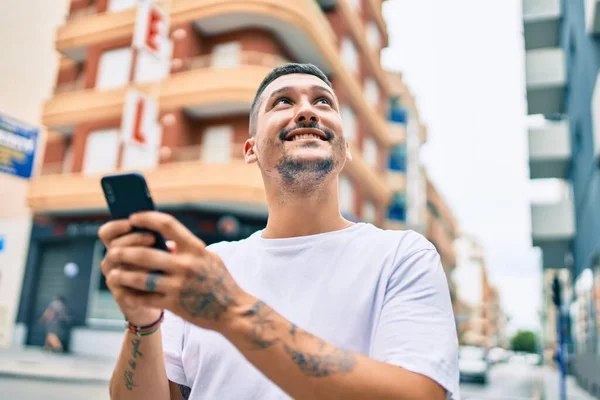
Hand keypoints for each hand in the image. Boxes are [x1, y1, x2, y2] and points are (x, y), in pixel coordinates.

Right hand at [98, 219, 162, 325]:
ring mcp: (114, 277)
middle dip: (134, 239)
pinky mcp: (120, 294)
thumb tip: (163, 230)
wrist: (161, 299)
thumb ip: (158, 239)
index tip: (131, 222)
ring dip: (136, 258)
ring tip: (156, 257)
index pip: (106, 233)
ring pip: (116, 263)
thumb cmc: (162, 269)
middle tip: (153, 237)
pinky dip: (138, 278)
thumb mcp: (162, 251)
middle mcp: (112, 261)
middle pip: (114, 245)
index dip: (116, 226)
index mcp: (119, 246)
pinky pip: (123, 284)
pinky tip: (153, 276)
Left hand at [103, 211, 251, 331]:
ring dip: (123, 276)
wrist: (233, 311)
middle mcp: (186, 265)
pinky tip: (125, 293)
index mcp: (195, 249)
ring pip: (141, 279)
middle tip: (114, 251)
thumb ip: (187, 249)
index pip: (167, 225)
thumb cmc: (221, 282)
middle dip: (125, 252)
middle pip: (145, 254)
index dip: (147, 219)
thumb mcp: (208, 259)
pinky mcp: (175, 305)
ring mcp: (179, 286)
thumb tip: (164, 242)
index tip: (134, 218)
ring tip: (113, 274)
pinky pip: (146, 299)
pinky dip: (132, 296)